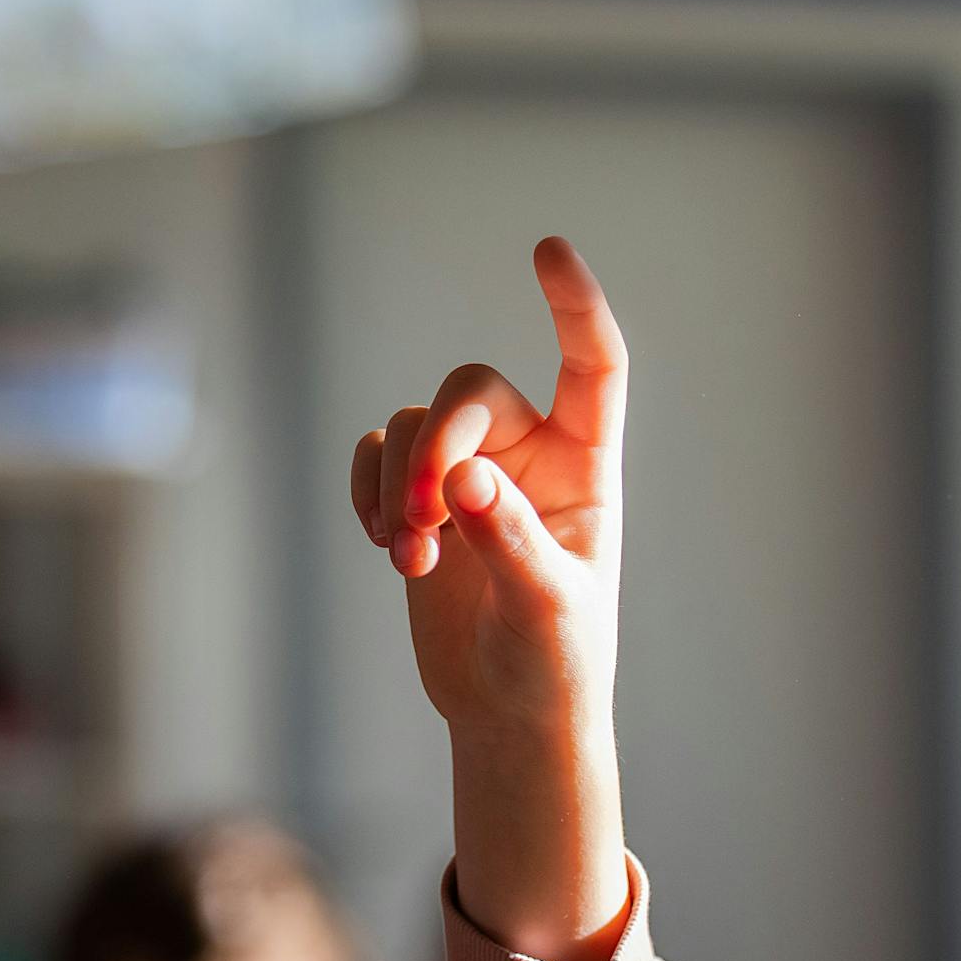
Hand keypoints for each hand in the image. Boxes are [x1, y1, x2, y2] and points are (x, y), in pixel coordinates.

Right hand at [353, 238, 630, 960]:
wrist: (509, 711)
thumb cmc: (554, 662)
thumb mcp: (546, 607)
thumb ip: (511, 541)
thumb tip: (466, 480)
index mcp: (586, 466)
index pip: (591, 366)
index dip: (573, 306)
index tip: (547, 250)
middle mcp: (529, 454)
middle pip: (470, 391)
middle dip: (437, 443)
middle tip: (425, 519)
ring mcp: (471, 474)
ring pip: (415, 425)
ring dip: (398, 484)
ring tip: (408, 560)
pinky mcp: (420, 502)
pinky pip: (378, 454)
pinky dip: (369, 488)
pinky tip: (386, 545)